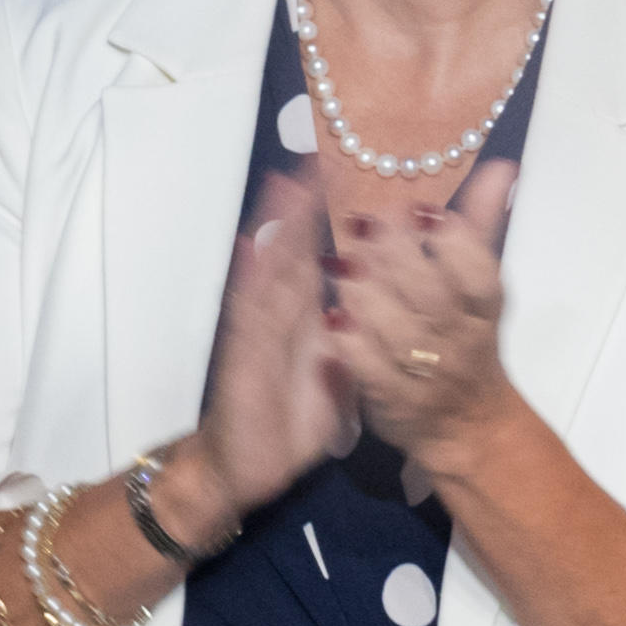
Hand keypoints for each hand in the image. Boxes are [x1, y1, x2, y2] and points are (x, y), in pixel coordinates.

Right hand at [188, 164, 355, 524]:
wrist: (247, 466)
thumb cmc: (290, 422)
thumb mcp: (337, 377)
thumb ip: (354, 340)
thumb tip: (381, 308)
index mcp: (306, 319)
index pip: (320, 260)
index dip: (332, 224)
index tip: (348, 179)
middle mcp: (280, 317)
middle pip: (292, 253)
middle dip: (303, 207)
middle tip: (317, 159)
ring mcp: (258, 333)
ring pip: (270, 272)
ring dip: (275, 229)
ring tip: (284, 183)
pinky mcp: (244, 359)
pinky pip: (249, 318)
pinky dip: (249, 282)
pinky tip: (250, 249)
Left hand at [316, 162, 522, 467]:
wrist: (470, 426)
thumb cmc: (469, 338)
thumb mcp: (479, 286)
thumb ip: (481, 226)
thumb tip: (501, 168)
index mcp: (484, 307)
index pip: (479, 272)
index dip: (452, 240)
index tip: (421, 208)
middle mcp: (460, 339)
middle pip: (432, 296)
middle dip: (396, 256)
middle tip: (360, 224)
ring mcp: (428, 373)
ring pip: (400, 333)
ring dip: (368, 296)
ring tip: (338, 264)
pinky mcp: (394, 400)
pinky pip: (372, 371)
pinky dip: (352, 345)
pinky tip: (331, 318)